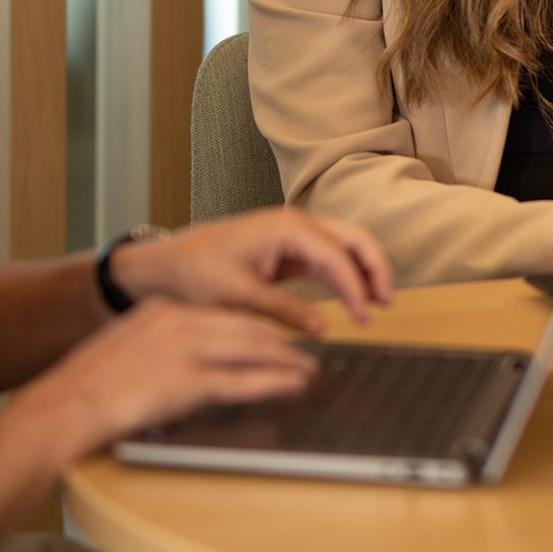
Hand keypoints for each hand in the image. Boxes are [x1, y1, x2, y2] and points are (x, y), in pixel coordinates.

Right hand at [16, 297, 316, 462]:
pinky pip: (241, 380)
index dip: (255, 325)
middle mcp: (178, 321)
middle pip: (244, 326)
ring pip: (251, 348)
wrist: (65, 404)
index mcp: (163, 309)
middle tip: (305, 351)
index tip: (274, 334)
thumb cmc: (88, 385)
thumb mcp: (128, 346)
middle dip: (279, 341)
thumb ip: (161, 343)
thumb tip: (192, 356)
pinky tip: (292, 384)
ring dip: (286, 359)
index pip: (223, 313)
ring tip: (307, 368)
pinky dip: (273, 381)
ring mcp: (184, 350)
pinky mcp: (186, 381)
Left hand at [109, 206, 393, 332]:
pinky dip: (345, 276)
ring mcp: (294, 235)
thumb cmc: (193, 273)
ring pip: (346, 245)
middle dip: (375, 267)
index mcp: (286, 227)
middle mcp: (296, 224)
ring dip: (364, 271)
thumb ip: (282, 310)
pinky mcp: (288, 250)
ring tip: (377, 304)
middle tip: (386, 303)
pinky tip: (352, 300)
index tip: (364, 318)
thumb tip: (321, 328)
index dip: (356, 288)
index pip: (337, 256)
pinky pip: (329, 258)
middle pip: (354, 237)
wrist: (165, 265)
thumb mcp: (235, 296)